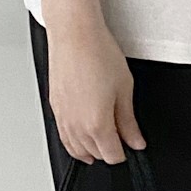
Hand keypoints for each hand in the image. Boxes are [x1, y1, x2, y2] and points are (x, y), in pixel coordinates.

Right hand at [45, 15, 146, 163]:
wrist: (75, 34)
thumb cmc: (99, 54)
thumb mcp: (124, 88)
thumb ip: (128, 121)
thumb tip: (135, 140)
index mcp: (96, 124)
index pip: (112, 155)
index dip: (125, 153)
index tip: (132, 143)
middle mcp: (76, 126)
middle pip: (94, 154)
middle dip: (109, 150)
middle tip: (122, 136)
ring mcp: (62, 118)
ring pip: (76, 149)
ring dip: (90, 149)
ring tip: (104, 138)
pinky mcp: (54, 108)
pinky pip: (64, 136)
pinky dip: (75, 140)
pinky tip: (83, 132)